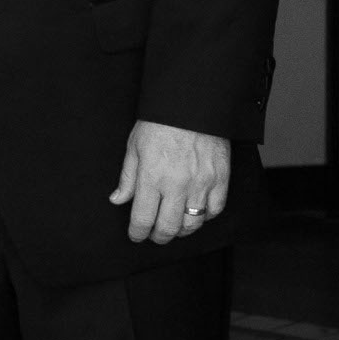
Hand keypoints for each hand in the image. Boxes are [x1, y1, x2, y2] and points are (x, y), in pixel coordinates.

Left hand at [109, 121, 229, 245]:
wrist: (193, 102)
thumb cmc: (160, 122)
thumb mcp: (134, 146)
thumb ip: (127, 177)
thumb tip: (118, 199)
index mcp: (152, 177)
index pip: (143, 219)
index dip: (137, 233)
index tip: (136, 235)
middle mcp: (177, 185)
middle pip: (168, 228)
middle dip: (159, 237)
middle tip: (155, 235)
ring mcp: (201, 183)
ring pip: (193, 224)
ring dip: (182, 230)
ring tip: (175, 225)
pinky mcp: (220, 178)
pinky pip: (215, 209)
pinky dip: (206, 216)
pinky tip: (197, 212)